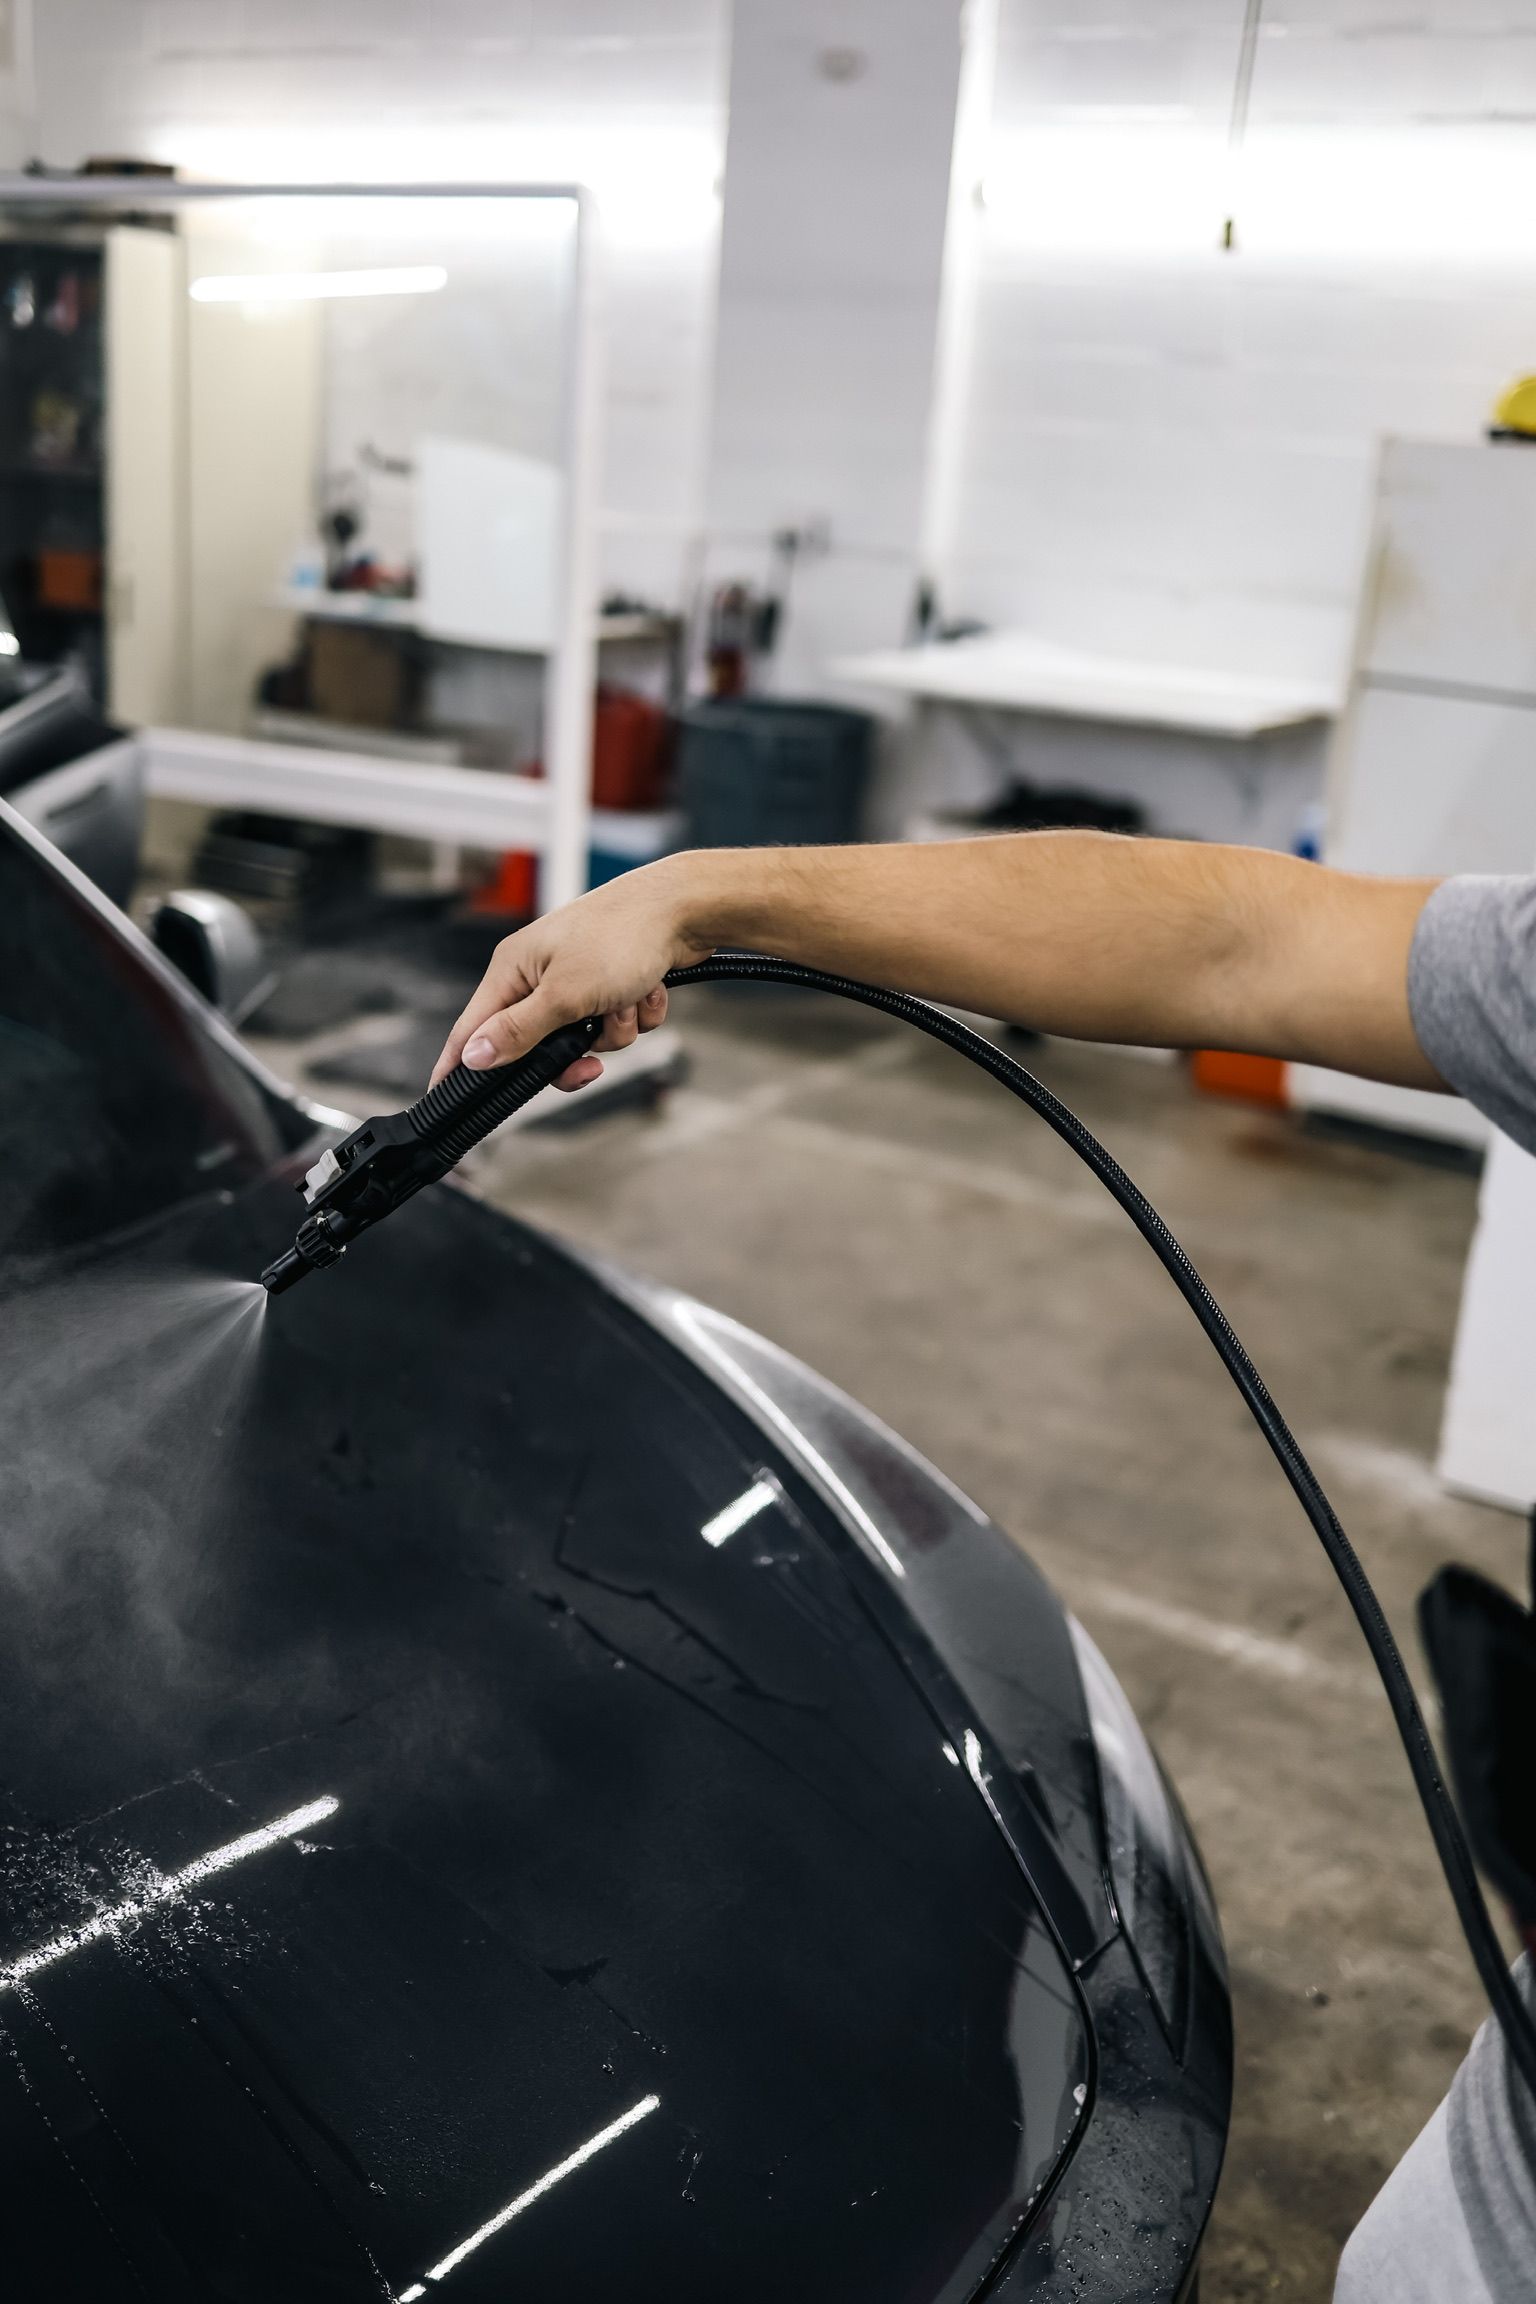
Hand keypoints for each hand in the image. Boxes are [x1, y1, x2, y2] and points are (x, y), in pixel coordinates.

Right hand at [430, 857, 715, 1092]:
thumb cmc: (621, 935)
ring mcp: (578, 978)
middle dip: (572, 1052)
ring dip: (613, 1029)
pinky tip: (648, 989)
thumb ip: (518, 1030)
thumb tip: (474, 1056)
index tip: (443, 1094)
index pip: (473, 1026)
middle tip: (590, 1062)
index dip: (459, 1063)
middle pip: (536, 1043)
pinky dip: (636, 1013)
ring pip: (586, 1038)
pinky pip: (616, 1023)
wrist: (683, 909)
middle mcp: (541, 973)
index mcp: (515, 969)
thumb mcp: (564, 994)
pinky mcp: (612, 983)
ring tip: (627, 999)